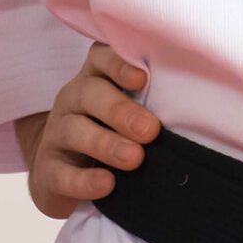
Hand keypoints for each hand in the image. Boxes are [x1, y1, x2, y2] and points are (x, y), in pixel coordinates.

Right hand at [14, 42, 159, 219]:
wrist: (62, 172)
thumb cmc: (108, 134)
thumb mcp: (126, 112)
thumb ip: (150, 105)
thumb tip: (195, 111)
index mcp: (95, 79)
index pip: (101, 58)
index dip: (119, 64)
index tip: (143, 78)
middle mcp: (72, 99)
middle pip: (90, 93)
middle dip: (120, 111)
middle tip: (150, 130)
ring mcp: (56, 133)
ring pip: (74, 130)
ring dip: (106, 144)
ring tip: (134, 158)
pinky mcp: (47, 169)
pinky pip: (61, 173)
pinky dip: (84, 180)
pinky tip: (107, 184)